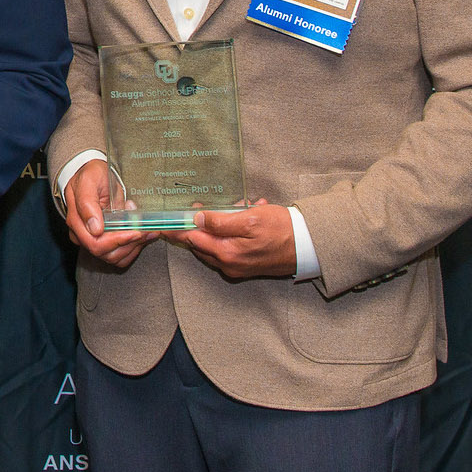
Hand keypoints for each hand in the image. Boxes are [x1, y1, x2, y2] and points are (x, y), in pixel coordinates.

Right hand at [62, 159, 157, 268]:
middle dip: (129, 244)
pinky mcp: (104, 242)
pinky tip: (142, 235)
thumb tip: (95, 229)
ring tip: (147, 230)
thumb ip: (88, 203)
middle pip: (106, 253)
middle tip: (146, 230)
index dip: (117, 241)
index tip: (136, 232)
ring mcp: (93, 240)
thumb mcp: (89, 181)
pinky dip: (133, 249)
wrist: (93, 176)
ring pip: (115, 257)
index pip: (95, 243)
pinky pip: (119, 256)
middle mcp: (82, 235)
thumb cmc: (91, 176)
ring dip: (134, 247)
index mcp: (76, 221)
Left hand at [160, 200, 296, 279]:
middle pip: (200, 242)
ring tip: (238, 207)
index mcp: (227, 253)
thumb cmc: (282, 230)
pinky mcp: (246, 265)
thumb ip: (221, 221)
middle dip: (200, 222)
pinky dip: (231, 231)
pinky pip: (229, 246)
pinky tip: (247, 214)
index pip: (192, 239)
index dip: (178, 227)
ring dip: (219, 224)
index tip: (162, 222)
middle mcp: (229, 264)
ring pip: (214, 243)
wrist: (309, 246)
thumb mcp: (250, 219)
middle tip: (203, 204)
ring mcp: (237, 267)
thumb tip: (197, 219)